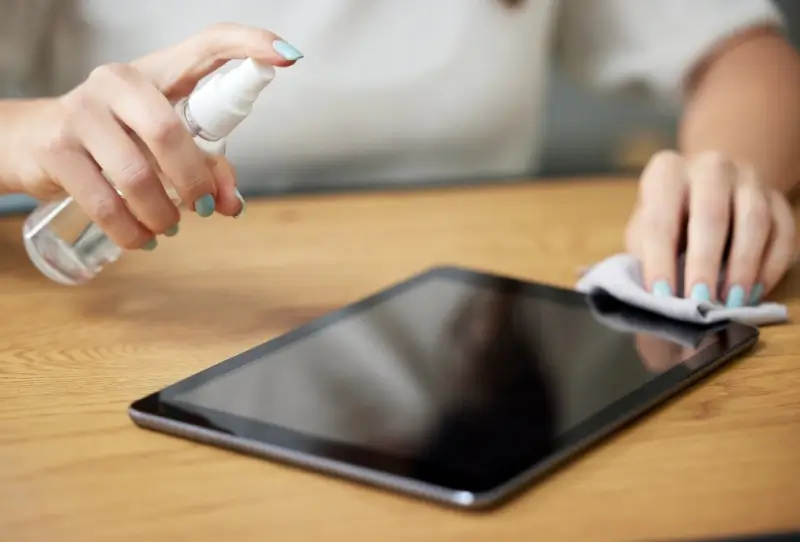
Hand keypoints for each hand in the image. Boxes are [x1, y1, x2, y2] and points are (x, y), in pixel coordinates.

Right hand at [8, 23, 300, 249]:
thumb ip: (204, 167)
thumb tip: (233, 204)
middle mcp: (116, 81)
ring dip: (163, 216)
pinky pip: (106, 203)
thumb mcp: (160, 145)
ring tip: (168, 227)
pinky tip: (143, 238)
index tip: (287, 57)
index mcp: (157, 73)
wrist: (33, 142)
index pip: (208, 45)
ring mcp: (81, 112)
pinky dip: (133, 233)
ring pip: (138, 176)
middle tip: (204, 209)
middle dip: (194, 182)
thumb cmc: (114, 140)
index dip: (249, 45)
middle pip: (170, 132)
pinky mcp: (56, 148)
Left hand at [625, 150, 795, 306]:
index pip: (659, 219)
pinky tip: (755, 292)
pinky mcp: (777, 197)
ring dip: (742, 267)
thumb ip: (645, 257)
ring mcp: (748, 178)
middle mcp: (710, 167)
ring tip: (730, 303)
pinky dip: (770, 266)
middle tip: (700, 302)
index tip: (662, 297)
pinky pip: (783, 232)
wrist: (705, 188)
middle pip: (711, 215)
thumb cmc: (666, 218)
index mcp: (666, 172)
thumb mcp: (644, 231)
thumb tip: (650, 298)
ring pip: (753, 221)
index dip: (659, 261)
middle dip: (704, 264)